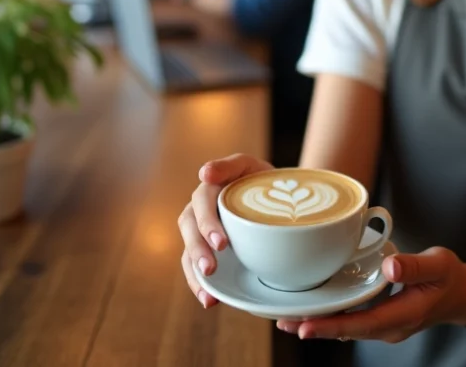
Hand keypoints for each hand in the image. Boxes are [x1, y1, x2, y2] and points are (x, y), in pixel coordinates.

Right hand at [178, 154, 274, 308]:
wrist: (277, 197)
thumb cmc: (261, 179)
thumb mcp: (250, 166)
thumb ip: (229, 165)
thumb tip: (204, 173)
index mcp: (209, 189)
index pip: (201, 202)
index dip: (208, 223)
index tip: (221, 243)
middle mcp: (199, 210)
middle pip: (190, 228)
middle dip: (199, 250)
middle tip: (212, 268)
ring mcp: (201, 232)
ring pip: (188, 250)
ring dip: (194, 272)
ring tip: (207, 292)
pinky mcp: (206, 251)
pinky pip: (194, 268)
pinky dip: (199, 285)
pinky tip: (209, 300)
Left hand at [277, 247, 465, 343]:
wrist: (462, 294)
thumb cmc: (450, 277)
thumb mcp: (439, 265)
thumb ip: (416, 266)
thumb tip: (390, 265)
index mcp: (403, 316)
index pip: (361, 325)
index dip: (331, 326)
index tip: (305, 326)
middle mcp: (389, 327)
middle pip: (346, 330)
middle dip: (314, 326)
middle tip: (282, 320)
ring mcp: (384, 325)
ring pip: (346, 327)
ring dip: (319, 323)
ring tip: (287, 317)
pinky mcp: (380, 318)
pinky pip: (351, 320)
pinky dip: (331, 316)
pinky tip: (313, 308)